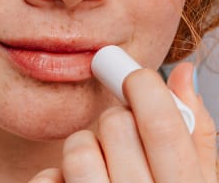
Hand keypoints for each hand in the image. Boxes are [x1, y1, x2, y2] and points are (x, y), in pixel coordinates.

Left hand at [29, 63, 216, 181]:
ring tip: (98, 168)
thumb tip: (184, 74)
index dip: (144, 86)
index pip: (164, 125)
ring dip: (84, 149)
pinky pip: (48, 180)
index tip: (132, 75)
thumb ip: (198, 135)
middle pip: (115, 126)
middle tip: (121, 138)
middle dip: (116, 121)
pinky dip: (57, 178)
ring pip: (77, 148)